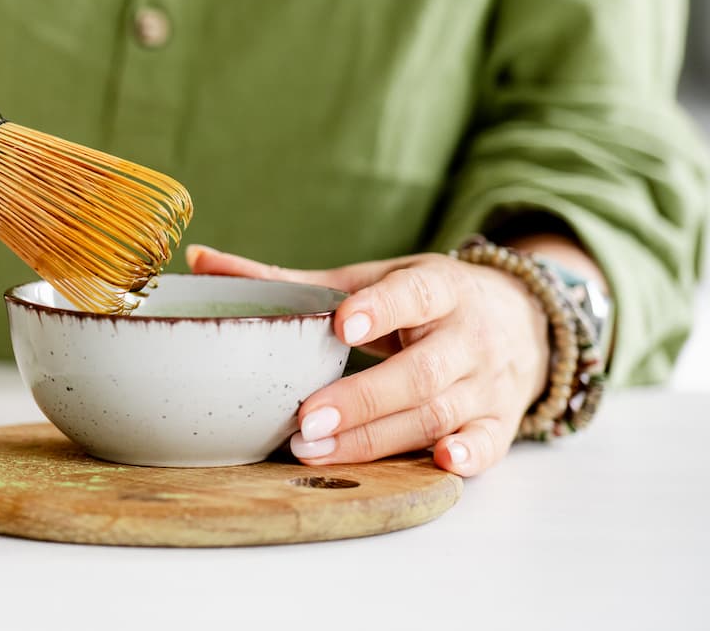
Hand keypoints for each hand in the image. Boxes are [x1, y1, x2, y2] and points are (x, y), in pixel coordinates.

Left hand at [187, 244, 550, 476]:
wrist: (522, 318)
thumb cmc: (423, 300)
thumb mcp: (370, 278)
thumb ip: (289, 279)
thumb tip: (199, 260)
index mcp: (437, 288)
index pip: (414, 294)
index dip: (382, 309)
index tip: (343, 325)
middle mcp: (468, 335)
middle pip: (420, 372)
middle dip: (363, 398)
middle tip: (306, 419)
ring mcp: (488, 381)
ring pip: (438, 413)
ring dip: (379, 437)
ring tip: (317, 450)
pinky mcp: (500, 419)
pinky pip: (490, 443)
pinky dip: (469, 455)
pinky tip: (440, 462)